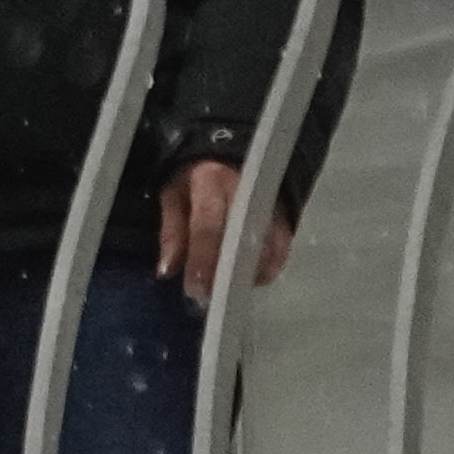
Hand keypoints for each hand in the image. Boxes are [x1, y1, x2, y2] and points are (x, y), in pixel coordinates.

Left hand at [158, 158, 295, 298]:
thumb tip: (167, 270)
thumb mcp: (172, 196)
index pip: (209, 225)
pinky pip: (281, 252)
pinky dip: (266, 271)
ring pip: (267, 251)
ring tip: (227, 291)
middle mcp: (247, 195)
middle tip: (211, 297)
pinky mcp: (287, 221)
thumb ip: (172, 233)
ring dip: (247, 276)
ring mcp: (271, 208)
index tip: (195, 288)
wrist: (232, 156)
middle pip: (243, 241)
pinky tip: (247, 279)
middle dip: (227, 275)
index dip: (203, 259)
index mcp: (212, 183)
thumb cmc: (194, 179)